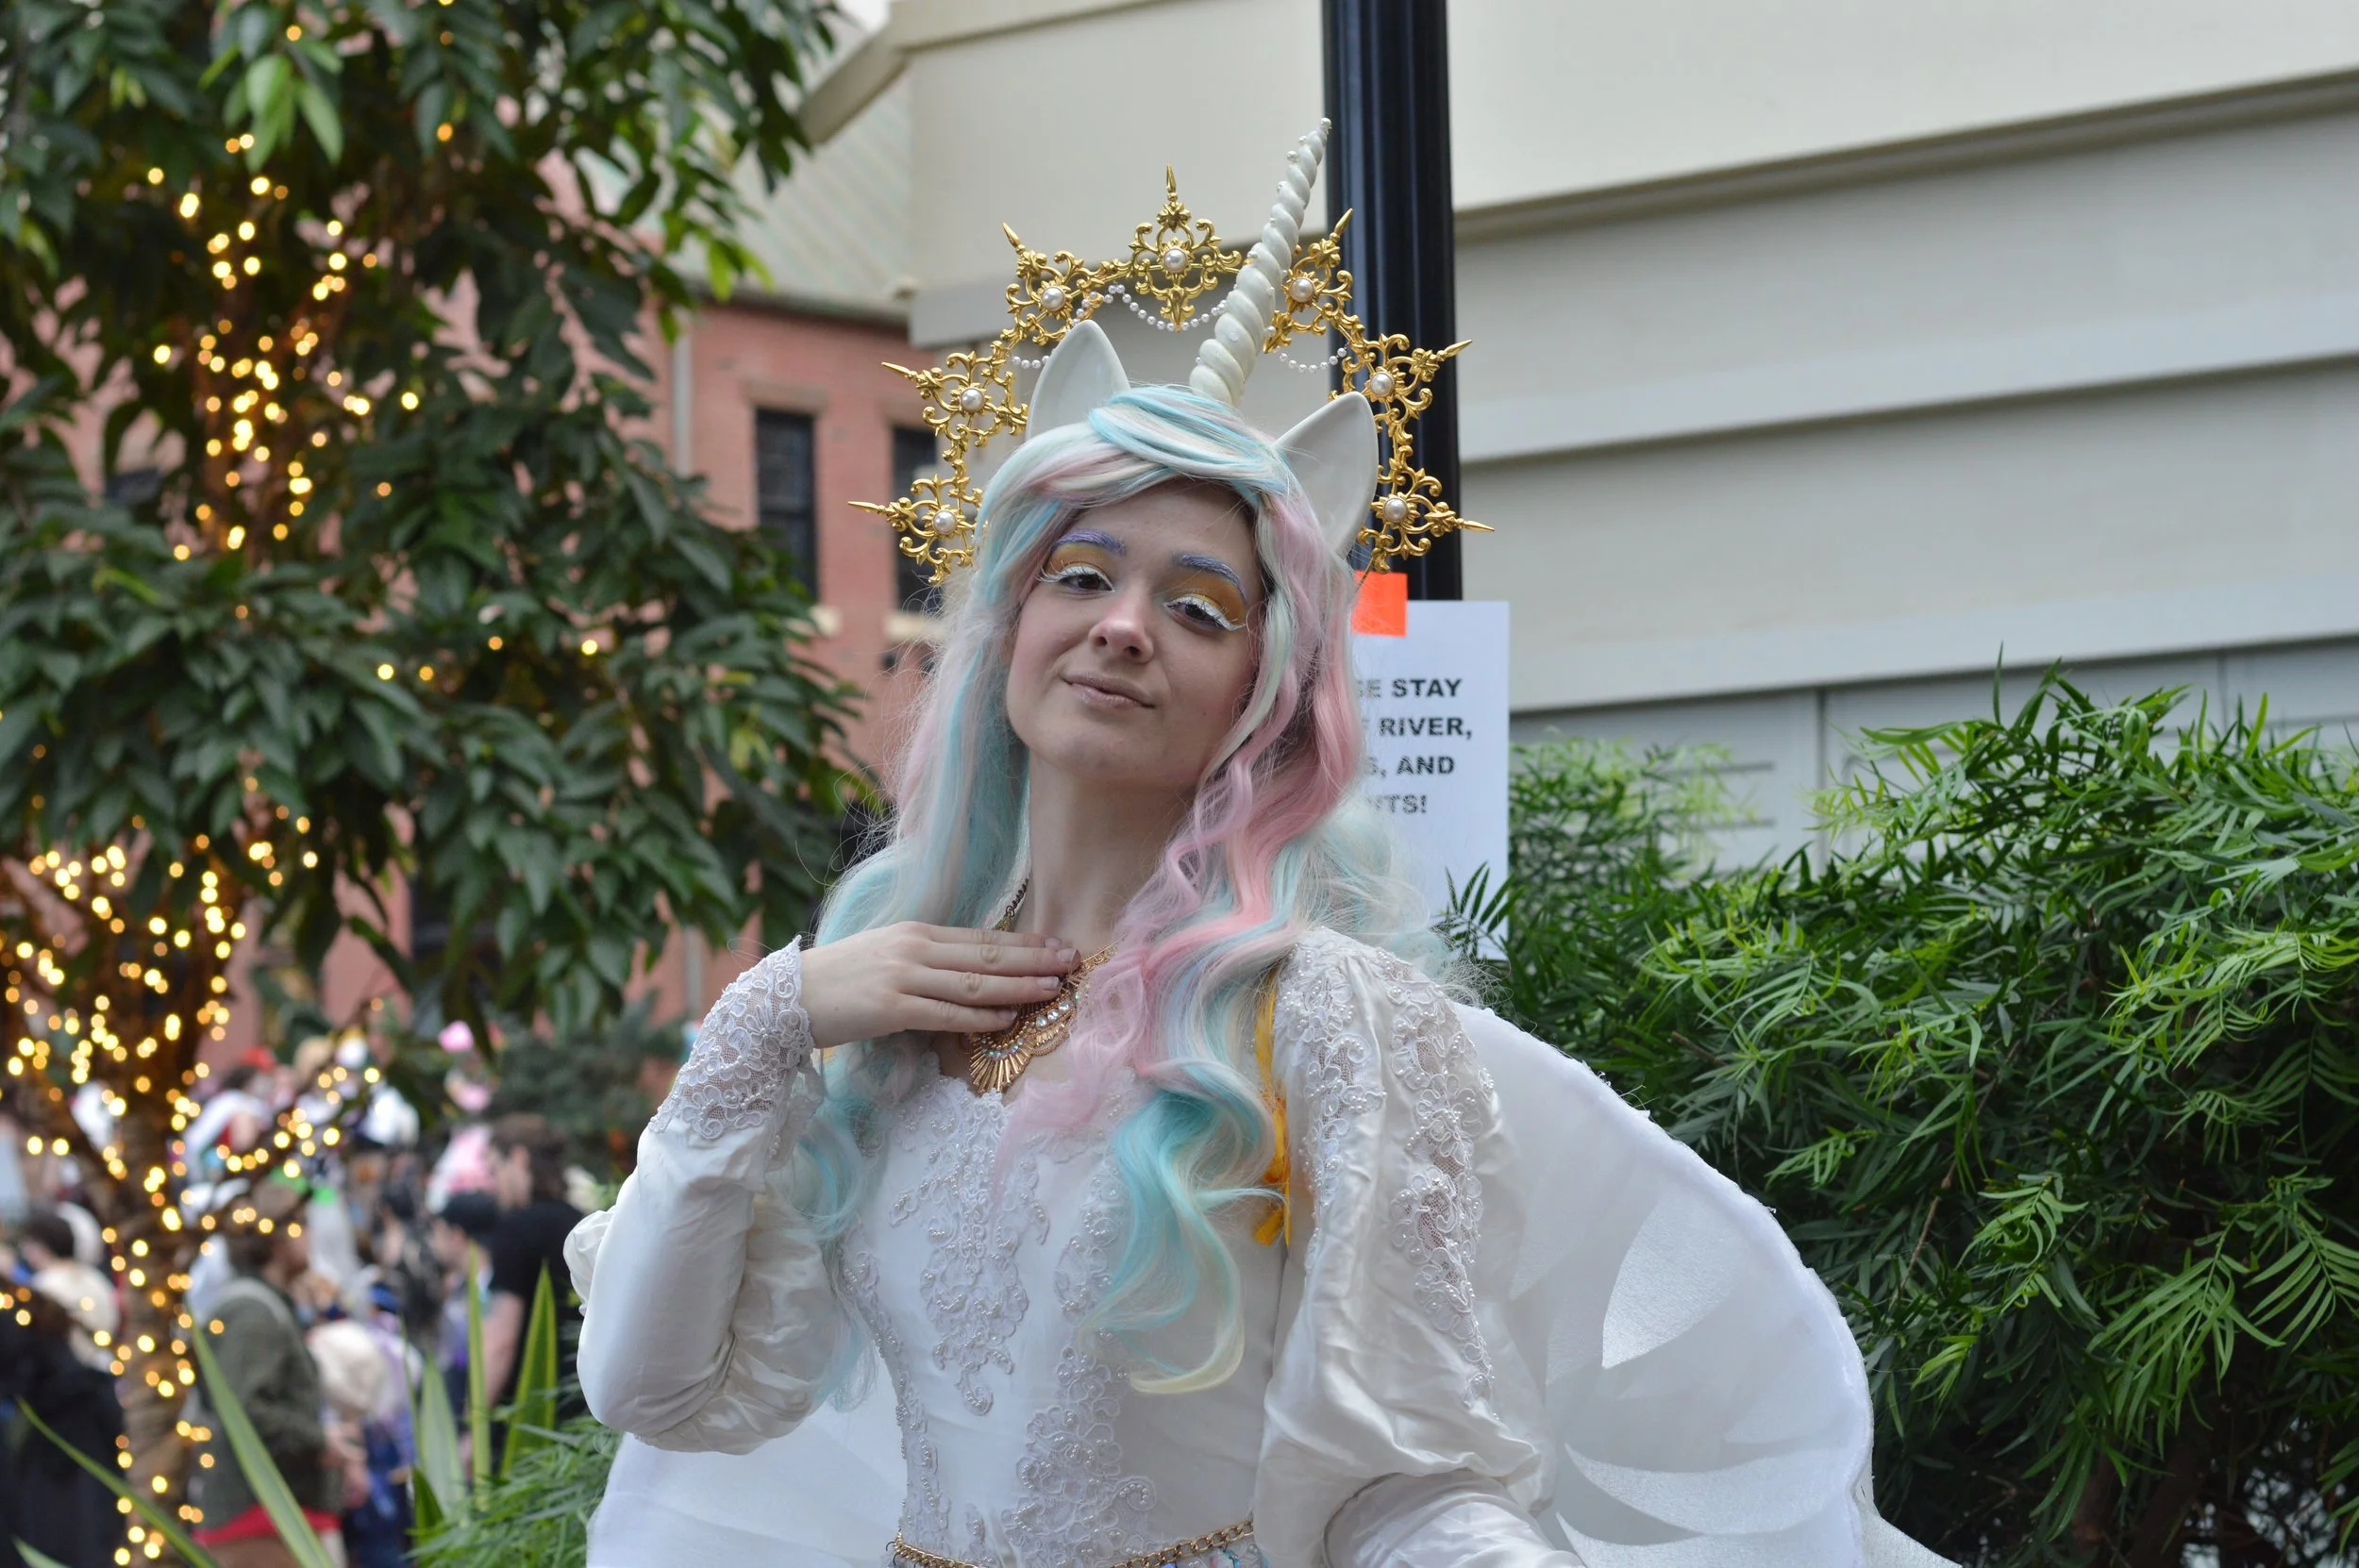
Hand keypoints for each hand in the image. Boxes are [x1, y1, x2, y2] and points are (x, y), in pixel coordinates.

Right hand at [799, 923, 1078, 1048]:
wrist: (788, 996)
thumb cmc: (840, 979)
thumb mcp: (887, 954)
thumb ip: (927, 959)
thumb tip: (970, 971)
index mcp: (918, 933)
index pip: (982, 937)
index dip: (1024, 943)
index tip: (1057, 944)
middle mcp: (915, 949)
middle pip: (987, 956)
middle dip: (1034, 960)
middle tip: (1071, 962)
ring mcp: (904, 977)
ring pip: (974, 984)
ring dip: (1018, 987)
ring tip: (1051, 990)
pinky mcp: (891, 1008)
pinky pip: (945, 1014)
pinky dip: (979, 1018)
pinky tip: (1005, 1020)